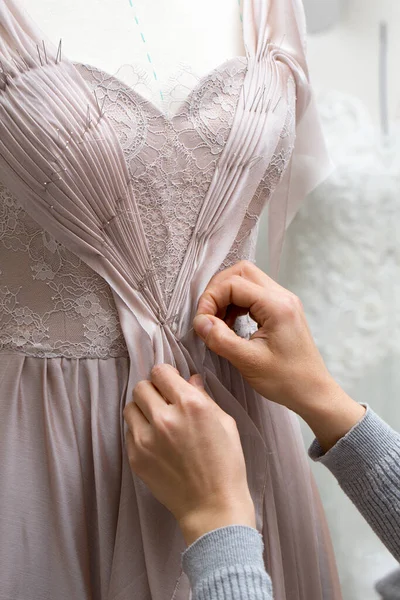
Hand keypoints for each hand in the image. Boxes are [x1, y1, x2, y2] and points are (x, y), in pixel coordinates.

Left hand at [123, 364, 255, 545]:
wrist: (212, 507)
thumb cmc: (226, 464)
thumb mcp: (225, 423)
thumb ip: (204, 396)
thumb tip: (190, 379)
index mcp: (190, 405)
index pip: (161, 372)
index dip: (166, 375)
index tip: (171, 383)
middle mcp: (165, 418)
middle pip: (141, 386)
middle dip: (153, 390)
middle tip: (163, 401)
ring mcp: (146, 439)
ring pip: (130, 407)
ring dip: (142, 409)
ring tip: (156, 421)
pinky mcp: (136, 457)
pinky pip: (129, 431)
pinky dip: (139, 431)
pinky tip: (155, 441)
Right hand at [192, 260, 364, 451]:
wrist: (313, 392)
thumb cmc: (286, 380)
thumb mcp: (248, 362)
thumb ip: (221, 339)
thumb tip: (199, 322)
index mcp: (277, 305)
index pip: (233, 284)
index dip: (211, 299)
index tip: (201, 322)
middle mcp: (282, 296)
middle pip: (241, 272)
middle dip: (217, 290)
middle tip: (207, 315)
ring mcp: (283, 301)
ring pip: (246, 280)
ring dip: (226, 296)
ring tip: (217, 322)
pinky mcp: (281, 310)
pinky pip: (253, 294)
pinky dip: (236, 303)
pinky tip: (229, 324)